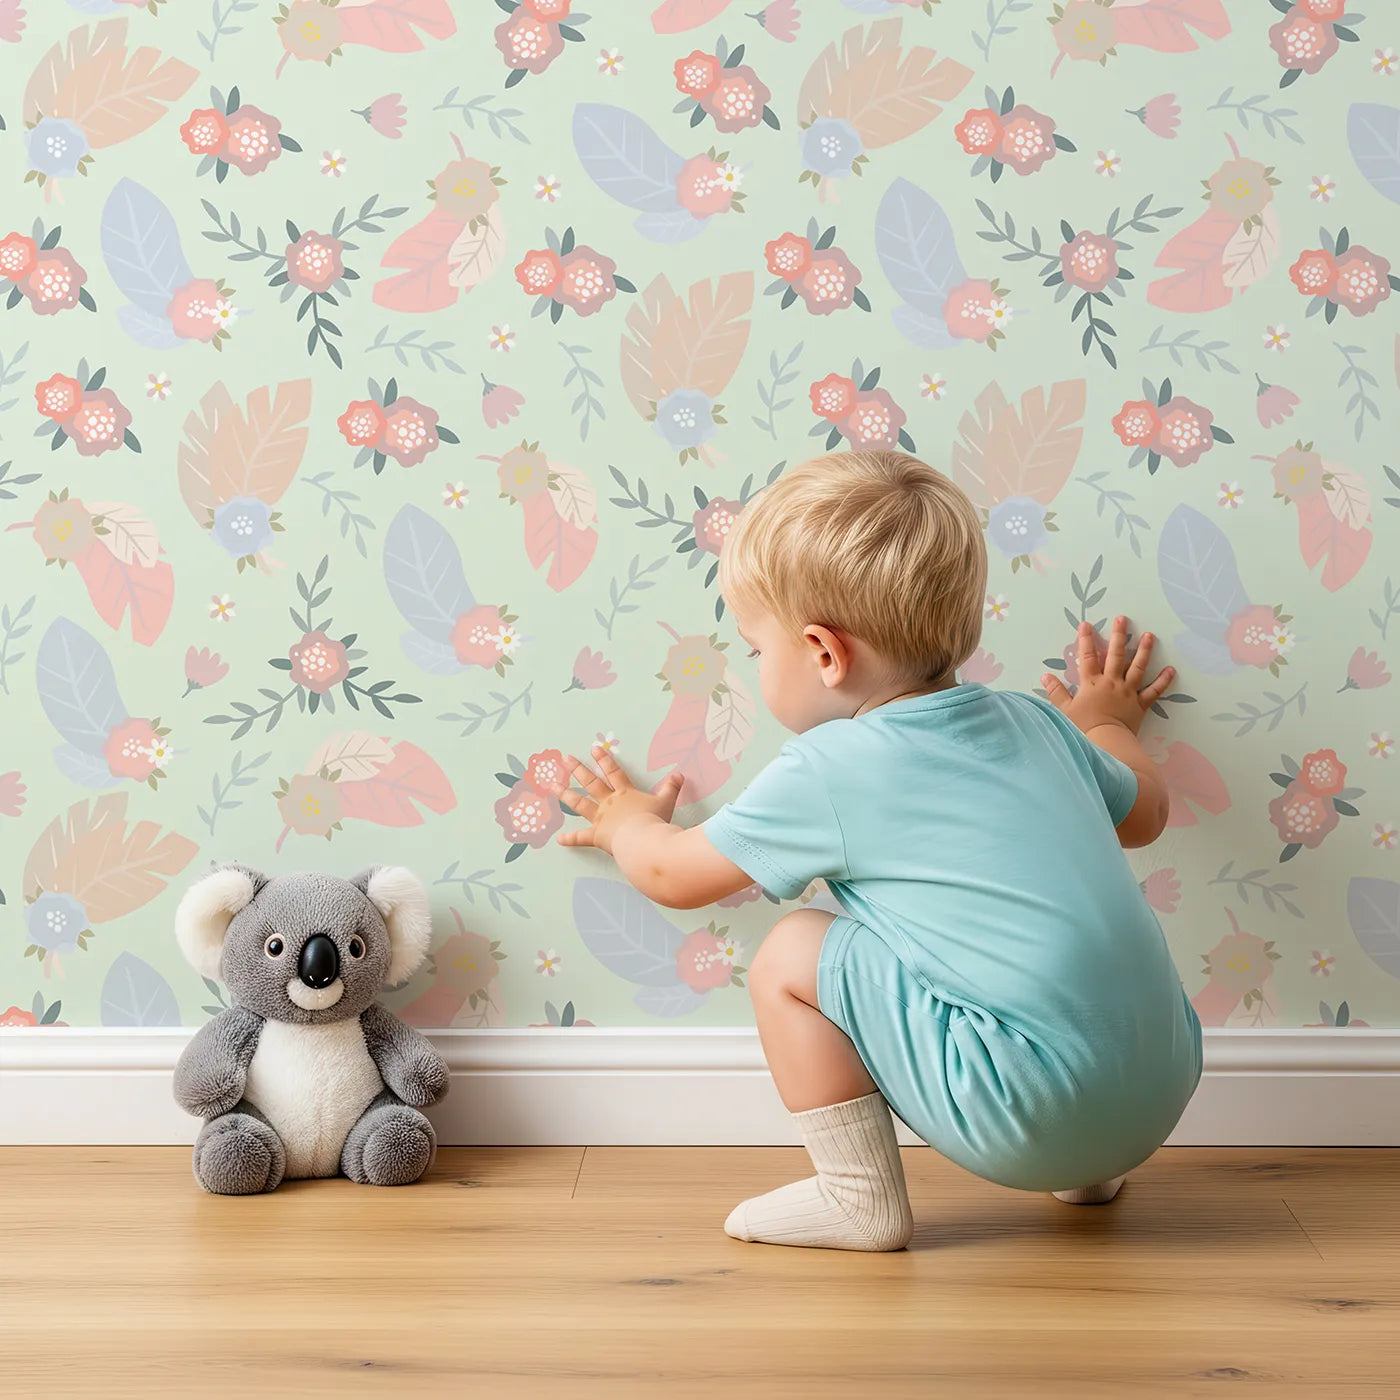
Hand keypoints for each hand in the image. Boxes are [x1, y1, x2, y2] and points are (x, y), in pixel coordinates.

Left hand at [555, 745, 684, 853]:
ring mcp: (601, 818)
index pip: (613, 772)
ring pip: (579, 804)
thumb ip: (671, 788)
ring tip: (552, 786)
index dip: (604, 759)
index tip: (594, 748)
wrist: (645, 841)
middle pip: (591, 782)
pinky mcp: (597, 836)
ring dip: (565, 794)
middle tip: (566, 759)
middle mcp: (609, 803)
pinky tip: (559, 839)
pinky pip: (581, 838)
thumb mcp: (667, 802)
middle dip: (578, 769)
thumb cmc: (655, 820)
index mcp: (625, 793)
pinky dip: (570, 840)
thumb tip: (679, 775)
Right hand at [1042, 616, 1173, 736]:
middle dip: (1118, 636)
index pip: (1088, 657)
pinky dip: (1163, 681)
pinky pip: (1154, 691)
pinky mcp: (1140, 704)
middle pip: (1116, 655)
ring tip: (1149, 635)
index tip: (1086, 624)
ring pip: (1137, 667)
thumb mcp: (1065, 710)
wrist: (1106, 743)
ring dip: (1144, 650)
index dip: (1086, 640)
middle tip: (1122, 619)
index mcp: (1092, 683)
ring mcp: (1128, 692)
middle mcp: (1112, 682)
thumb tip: (1045, 677)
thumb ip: (1056, 692)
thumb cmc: (1083, 728)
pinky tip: (1171, 670)